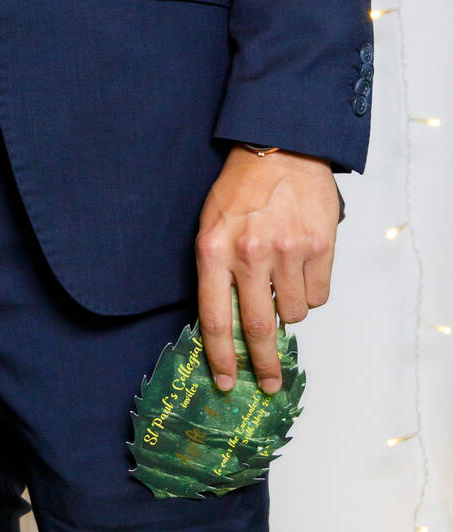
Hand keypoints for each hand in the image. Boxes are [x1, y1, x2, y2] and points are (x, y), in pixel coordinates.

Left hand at [195, 147, 337, 393]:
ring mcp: (286, 251)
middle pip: (256, 327)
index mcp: (214, 249)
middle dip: (263, 363)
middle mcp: (249, 254)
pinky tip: (301, 269)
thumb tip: (228, 325)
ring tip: (282, 282)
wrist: (281, 149)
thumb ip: (217, 271)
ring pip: (292, 313)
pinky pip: (317, 296)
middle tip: (269, 383)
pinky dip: (310, 293)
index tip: (227, 382)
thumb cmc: (241, 188)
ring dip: (287, 311)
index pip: (214, 318)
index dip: (221, 357)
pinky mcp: (319, 248)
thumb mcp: (212, 224)